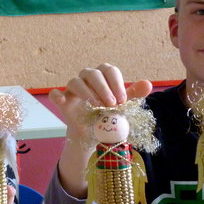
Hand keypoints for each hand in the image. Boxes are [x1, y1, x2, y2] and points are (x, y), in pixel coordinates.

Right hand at [49, 63, 151, 197]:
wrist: (93, 133)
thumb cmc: (108, 114)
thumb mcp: (122, 105)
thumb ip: (133, 94)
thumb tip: (148, 84)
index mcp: (103, 76)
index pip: (109, 70)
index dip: (116, 83)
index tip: (122, 100)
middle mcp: (87, 78)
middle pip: (92, 73)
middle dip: (103, 88)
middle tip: (111, 104)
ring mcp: (72, 88)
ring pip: (75, 81)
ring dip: (86, 92)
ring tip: (97, 106)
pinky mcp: (62, 100)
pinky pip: (56, 94)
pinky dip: (58, 96)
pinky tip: (64, 102)